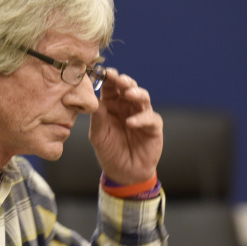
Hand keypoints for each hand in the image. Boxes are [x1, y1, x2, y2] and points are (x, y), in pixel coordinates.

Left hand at [88, 67, 163, 185]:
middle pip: (128, 87)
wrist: (124, 173)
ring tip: (128, 93)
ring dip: (136, 93)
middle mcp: (127, 106)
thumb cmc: (110, 152)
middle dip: (124, 81)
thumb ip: (97, 118)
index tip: (104, 72)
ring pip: (142, 97)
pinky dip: (140, 118)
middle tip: (118, 78)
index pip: (111, 87)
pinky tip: (131, 122)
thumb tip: (93, 101)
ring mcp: (141, 114)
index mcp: (112, 105)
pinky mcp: (153, 126)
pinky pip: (149, 117)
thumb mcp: (98, 135)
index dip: (108, 78)